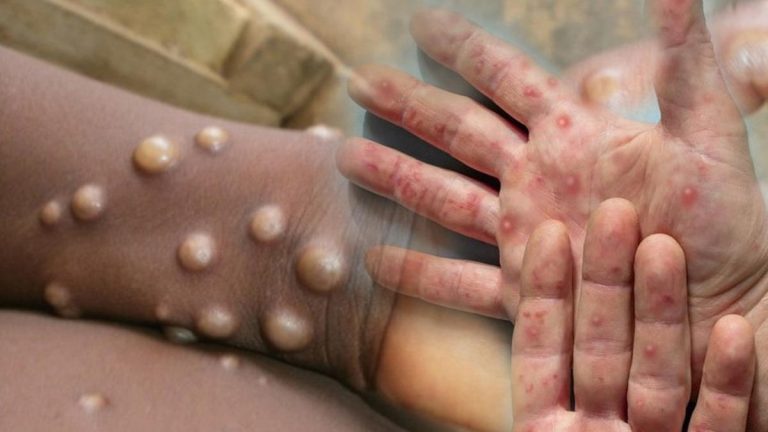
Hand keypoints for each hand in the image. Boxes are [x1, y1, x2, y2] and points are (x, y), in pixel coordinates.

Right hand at [338, 0, 767, 386]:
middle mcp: (535, 179)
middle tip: (359, 81)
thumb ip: (687, 61)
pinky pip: (460, 284)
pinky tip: (375, 261)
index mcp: (572, 136)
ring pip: (445, 200)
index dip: (465, 48)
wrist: (726, 303)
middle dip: (409, 105)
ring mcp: (524, 236)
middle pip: (459, 132)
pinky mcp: (524, 291)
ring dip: (396, 179)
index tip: (422, 22)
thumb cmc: (726, 221)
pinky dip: (419, 276)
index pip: (507, 78)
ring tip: (346, 158)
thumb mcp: (710, 134)